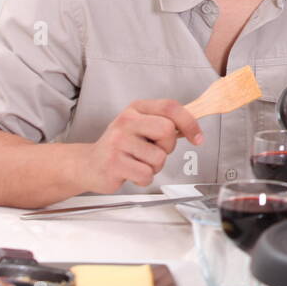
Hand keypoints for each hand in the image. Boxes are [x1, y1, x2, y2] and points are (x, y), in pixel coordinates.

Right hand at [79, 99, 203, 193]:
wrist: (88, 164)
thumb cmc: (120, 146)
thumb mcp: (141, 126)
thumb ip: (164, 123)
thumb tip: (192, 128)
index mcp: (136, 108)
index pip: (170, 107)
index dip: (189, 123)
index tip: (197, 137)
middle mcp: (126, 121)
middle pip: (167, 131)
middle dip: (167, 147)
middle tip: (154, 151)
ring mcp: (118, 142)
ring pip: (159, 157)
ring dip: (154, 166)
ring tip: (138, 162)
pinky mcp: (113, 163)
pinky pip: (146, 174)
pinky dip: (144, 179)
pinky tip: (131, 173)